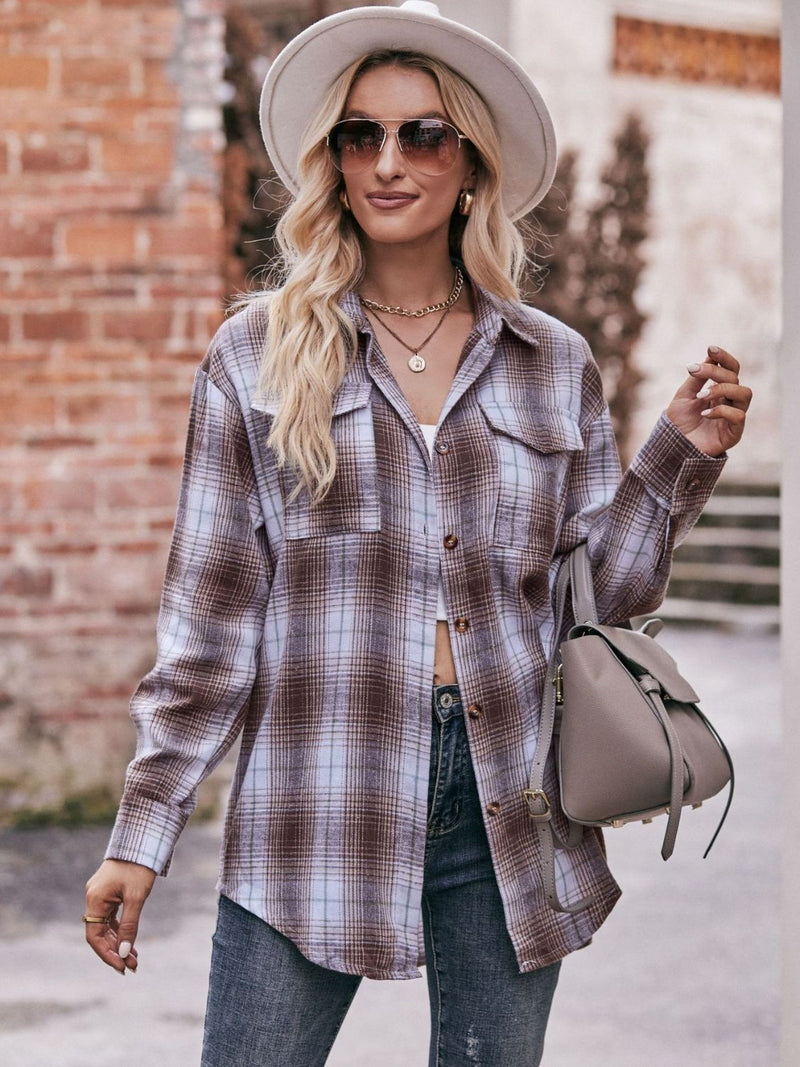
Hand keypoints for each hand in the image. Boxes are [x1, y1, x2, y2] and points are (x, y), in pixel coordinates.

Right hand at [84, 859, 155, 973]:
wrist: (142, 839)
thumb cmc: (139, 867)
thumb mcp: (136, 897)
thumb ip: (129, 925)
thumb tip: (124, 952)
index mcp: (95, 900)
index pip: (95, 936)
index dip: (107, 954)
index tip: (122, 967)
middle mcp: (93, 898)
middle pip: (99, 934)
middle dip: (115, 951)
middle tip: (132, 966)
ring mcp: (100, 895)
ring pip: (106, 927)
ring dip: (119, 942)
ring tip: (134, 958)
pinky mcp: (109, 892)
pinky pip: (111, 917)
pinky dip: (120, 930)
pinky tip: (130, 942)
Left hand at [665, 346, 751, 456]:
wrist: (672, 448)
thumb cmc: (679, 423)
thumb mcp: (684, 396)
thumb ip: (696, 378)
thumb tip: (708, 355)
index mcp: (720, 391)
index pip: (731, 369)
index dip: (724, 358)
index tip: (710, 348)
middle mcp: (730, 402)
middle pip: (735, 378)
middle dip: (715, 372)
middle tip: (695, 372)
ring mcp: (734, 417)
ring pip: (744, 393)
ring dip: (722, 389)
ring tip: (701, 396)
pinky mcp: (734, 433)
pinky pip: (738, 416)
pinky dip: (722, 410)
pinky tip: (705, 413)